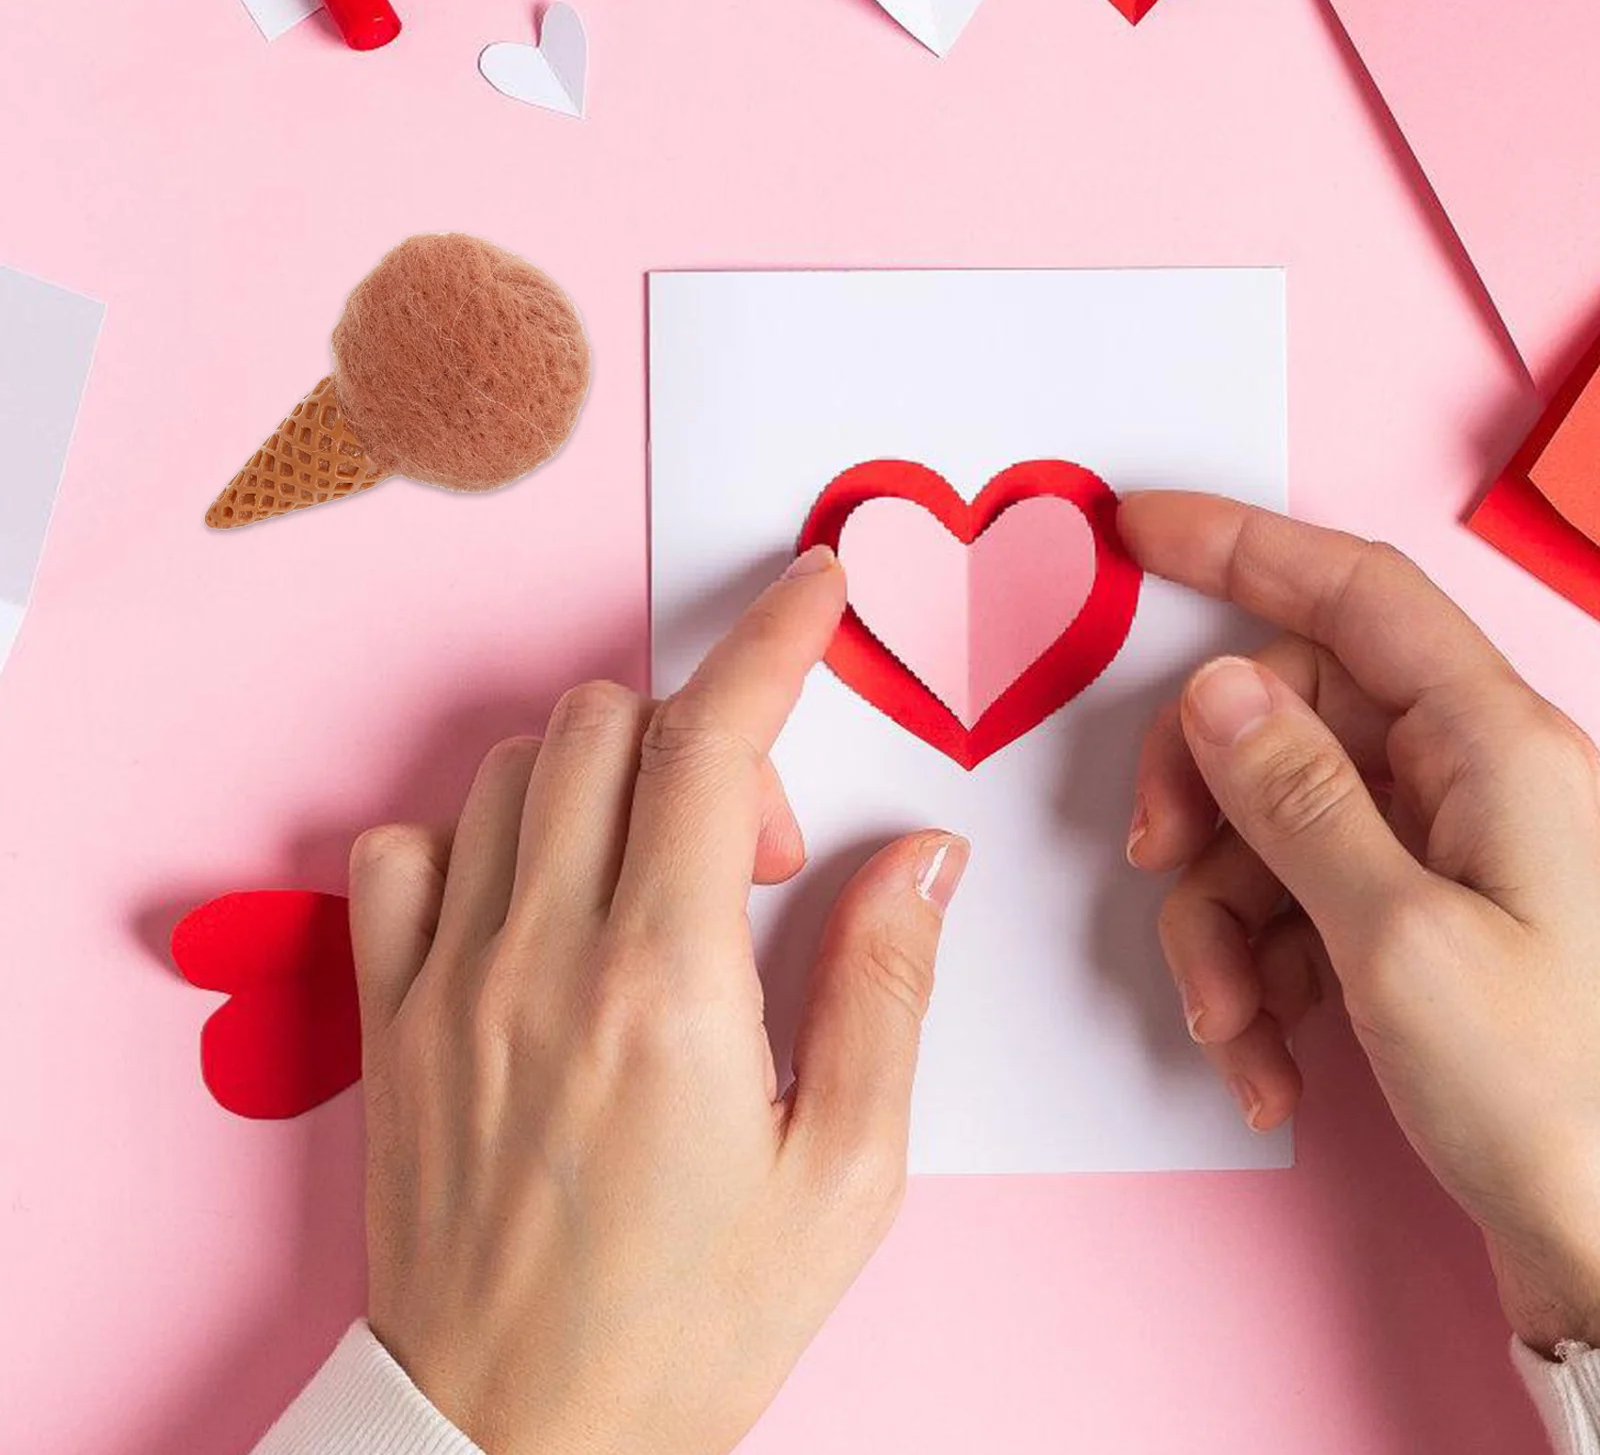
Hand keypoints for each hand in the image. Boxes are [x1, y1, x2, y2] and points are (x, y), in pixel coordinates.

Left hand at [347, 545, 967, 1454]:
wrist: (517, 1440)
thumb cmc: (689, 1325)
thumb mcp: (845, 1177)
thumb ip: (887, 987)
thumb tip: (924, 852)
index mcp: (669, 991)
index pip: (718, 744)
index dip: (775, 641)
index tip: (813, 590)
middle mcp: (544, 960)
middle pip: (609, 725)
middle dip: (707, 737)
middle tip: (757, 851)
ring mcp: (449, 981)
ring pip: (510, 769)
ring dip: (605, 778)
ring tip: (656, 879)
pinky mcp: (387, 1017)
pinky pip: (402, 849)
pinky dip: (477, 834)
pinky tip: (536, 902)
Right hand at [1120, 493, 1599, 1353]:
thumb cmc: (1551, 1100)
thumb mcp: (1397, 942)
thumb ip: (1296, 797)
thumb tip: (1220, 685)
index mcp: (1496, 749)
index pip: (1357, 593)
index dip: (1241, 543)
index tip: (1138, 527)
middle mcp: (1470, 780)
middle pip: (1287, 718)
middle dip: (1204, 798)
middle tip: (1159, 866)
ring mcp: (1442, 851)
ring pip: (1271, 822)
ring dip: (1222, 923)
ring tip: (1231, 1026)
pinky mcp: (1414, 919)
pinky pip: (1293, 899)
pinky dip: (1256, 971)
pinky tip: (1265, 1059)